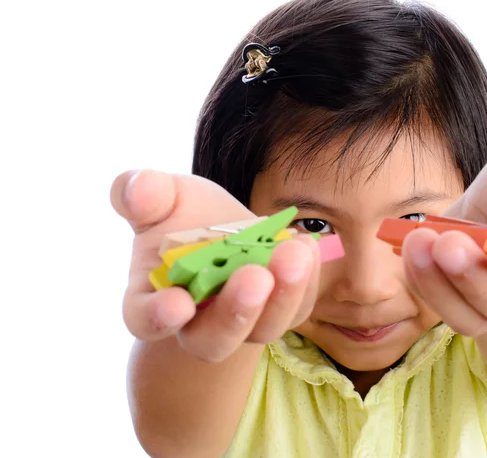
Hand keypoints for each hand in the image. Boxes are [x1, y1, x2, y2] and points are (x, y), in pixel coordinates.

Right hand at [111, 170, 320, 360]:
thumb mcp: (160, 196)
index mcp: (152, 298)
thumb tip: (138, 189)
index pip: (146, 319)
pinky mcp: (278, 309)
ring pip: (263, 328)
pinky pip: (297, 308)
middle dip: (236, 312)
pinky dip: (307, 281)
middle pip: (213, 338)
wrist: (217, 226)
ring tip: (295, 253)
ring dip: (283, 296)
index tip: (178, 304)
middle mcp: (197, 323)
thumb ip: (143, 193)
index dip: (159, 316)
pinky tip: (308, 246)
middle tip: (255, 276)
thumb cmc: (180, 213)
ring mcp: (243, 322)